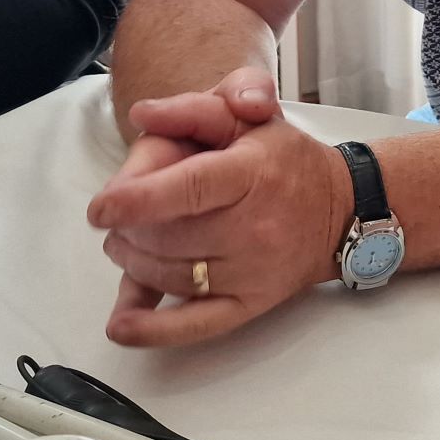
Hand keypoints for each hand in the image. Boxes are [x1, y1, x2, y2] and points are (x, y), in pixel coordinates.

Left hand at [86, 80, 350, 346]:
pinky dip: (153, 330)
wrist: (339, 210)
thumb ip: (194, 109)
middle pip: (171, 236)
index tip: (100, 209)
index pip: (190, 189)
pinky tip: (121, 324)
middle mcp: (255, 227)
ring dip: (133, 261)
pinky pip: (197, 325)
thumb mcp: (247, 116)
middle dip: (129, 228)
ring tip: (126, 242)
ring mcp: (253, 272)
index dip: (138, 200)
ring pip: (173, 276)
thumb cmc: (285, 159)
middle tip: (121, 215)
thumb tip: (144, 114)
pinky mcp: (250, 305)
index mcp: (251, 173)